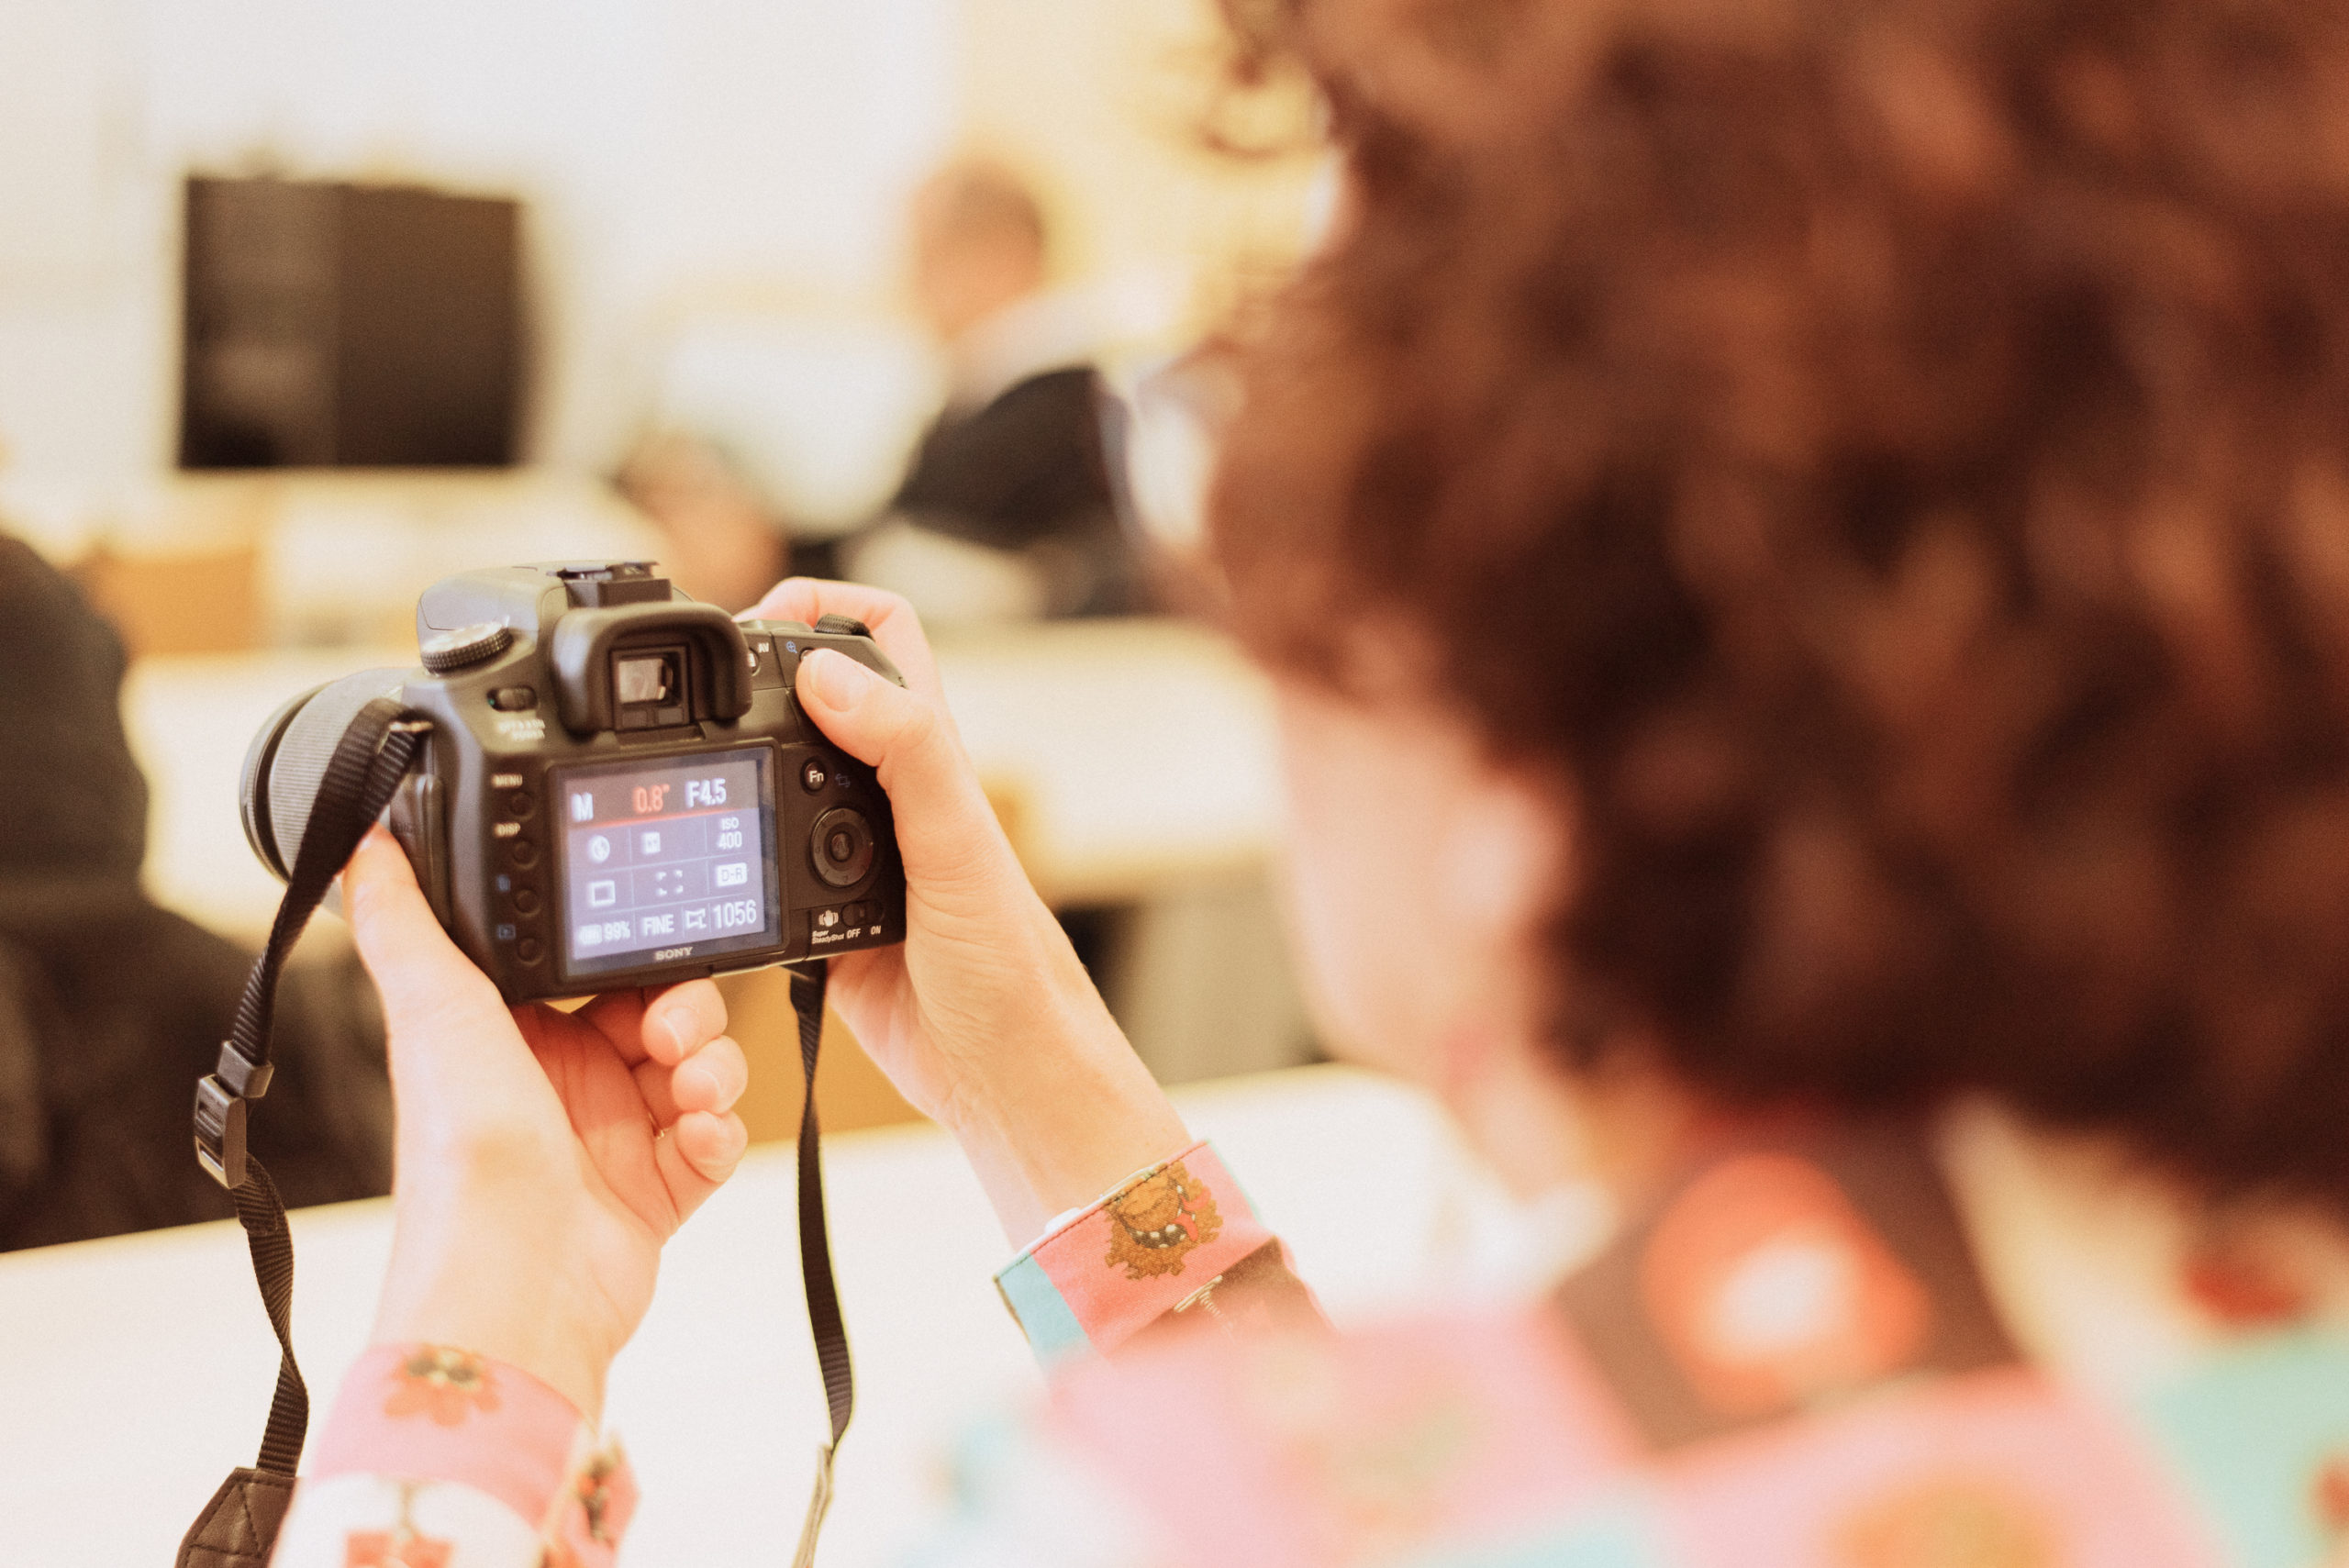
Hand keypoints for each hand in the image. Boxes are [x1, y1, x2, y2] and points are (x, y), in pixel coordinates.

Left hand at [343, 826, 749, 1420]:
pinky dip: (718, 1132)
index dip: (632, 954)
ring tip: (688, 1091)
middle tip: (668, 1033)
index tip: (650, 949)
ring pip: (700, 1069)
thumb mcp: (435, 1017)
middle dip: (686, 1012)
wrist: (514, 1286)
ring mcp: (617, 1138)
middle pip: (663, 1012)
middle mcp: (568, 1083)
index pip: (597, 969)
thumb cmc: (462, 1163)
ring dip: (712, 1068)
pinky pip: (717, 1138)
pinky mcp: (660, 1190)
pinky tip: (692, 1138)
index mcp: (516, 1038)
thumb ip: (407, 927)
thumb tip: (365, 851)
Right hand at [752, 579, 1188, 1241]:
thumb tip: (827, 675)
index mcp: (930, 756)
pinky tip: (711, 874)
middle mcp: (890, 796)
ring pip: (777, 782)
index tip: (754, 623)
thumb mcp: (956, 847)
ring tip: (687, 776)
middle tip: (691, 703)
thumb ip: (905, 753)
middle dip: (751, 684)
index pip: (879, 635)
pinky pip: (760, 872)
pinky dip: (729, 863)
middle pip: (812, 699)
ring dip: (733, 774)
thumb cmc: (1011, 969)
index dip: (820, 605)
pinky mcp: (821, 921)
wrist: (1004, 1078)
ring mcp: (851, 858)